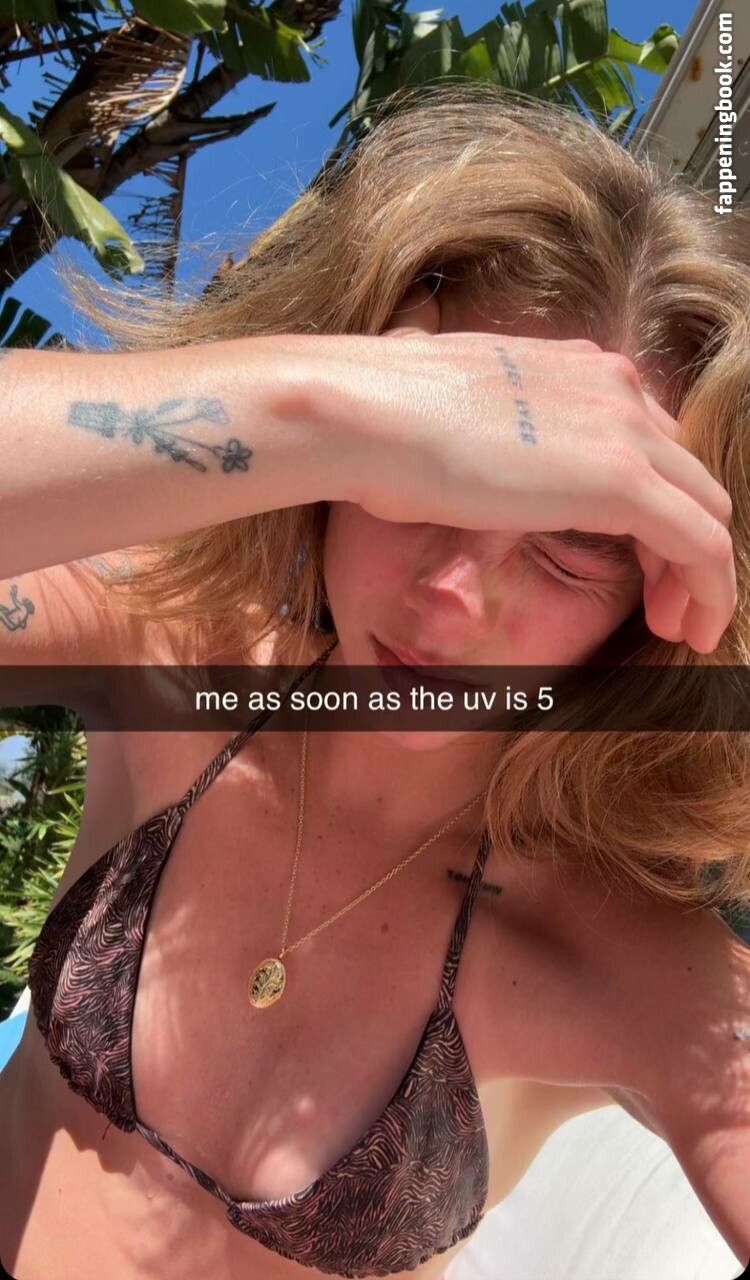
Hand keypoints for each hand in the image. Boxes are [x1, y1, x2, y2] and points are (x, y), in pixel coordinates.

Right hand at [308, 285, 735, 653]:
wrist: (361, 414)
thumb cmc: (376, 418)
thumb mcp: (444, 415)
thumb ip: (481, 427)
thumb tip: (451, 439)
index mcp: (573, 369)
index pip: (645, 438)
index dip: (652, 502)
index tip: (636, 556)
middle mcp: (612, 386)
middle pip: (685, 472)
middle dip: (684, 540)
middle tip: (666, 600)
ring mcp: (622, 431)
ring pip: (706, 509)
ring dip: (702, 575)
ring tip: (681, 624)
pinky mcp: (623, 481)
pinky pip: (701, 544)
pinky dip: (708, 591)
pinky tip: (688, 628)